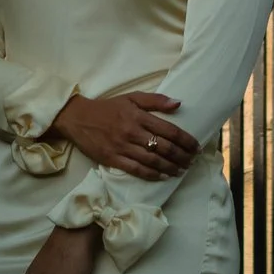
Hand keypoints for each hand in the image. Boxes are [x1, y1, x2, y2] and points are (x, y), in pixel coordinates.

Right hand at [48, 89, 197, 181]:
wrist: (77, 118)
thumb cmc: (107, 107)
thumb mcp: (131, 97)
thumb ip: (155, 100)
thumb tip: (179, 103)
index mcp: (138, 116)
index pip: (169, 130)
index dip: (186, 140)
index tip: (196, 147)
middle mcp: (132, 132)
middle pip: (164, 147)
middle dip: (182, 156)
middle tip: (192, 161)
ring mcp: (122, 147)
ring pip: (152, 160)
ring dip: (170, 167)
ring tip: (181, 171)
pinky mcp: (113, 159)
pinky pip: (136, 169)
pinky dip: (152, 174)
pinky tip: (163, 176)